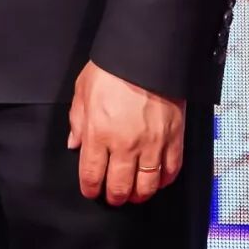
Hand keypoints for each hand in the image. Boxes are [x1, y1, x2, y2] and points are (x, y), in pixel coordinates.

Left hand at [67, 61, 184, 205]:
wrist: (148, 52)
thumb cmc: (113, 67)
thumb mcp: (83, 88)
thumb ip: (77, 119)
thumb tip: (74, 143)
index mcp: (98, 133)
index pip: (91, 175)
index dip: (90, 188)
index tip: (92, 189)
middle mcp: (124, 145)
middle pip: (119, 187)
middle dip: (113, 196)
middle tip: (113, 195)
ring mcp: (151, 144)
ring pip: (145, 186)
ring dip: (138, 195)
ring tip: (134, 193)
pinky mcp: (173, 138)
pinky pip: (170, 171)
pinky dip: (163, 180)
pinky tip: (157, 179)